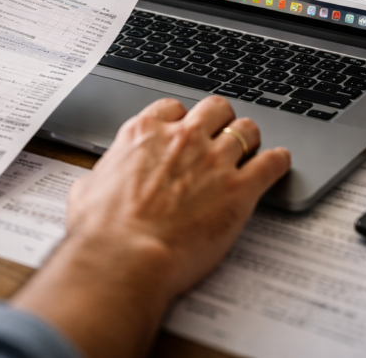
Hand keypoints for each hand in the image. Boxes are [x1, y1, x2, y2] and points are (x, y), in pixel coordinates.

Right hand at [12, 96, 290, 357]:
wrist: (124, 258)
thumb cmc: (101, 232)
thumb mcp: (86, 192)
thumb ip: (99, 179)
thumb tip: (93, 185)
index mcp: (144, 134)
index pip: (173, 107)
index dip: (182, 119)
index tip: (185, 130)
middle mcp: (182, 139)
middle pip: (216, 108)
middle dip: (221, 120)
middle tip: (223, 135)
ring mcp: (214, 161)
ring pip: (247, 129)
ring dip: (251, 139)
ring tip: (253, 150)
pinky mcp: (239, 189)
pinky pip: (272, 162)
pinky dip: (278, 162)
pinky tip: (279, 164)